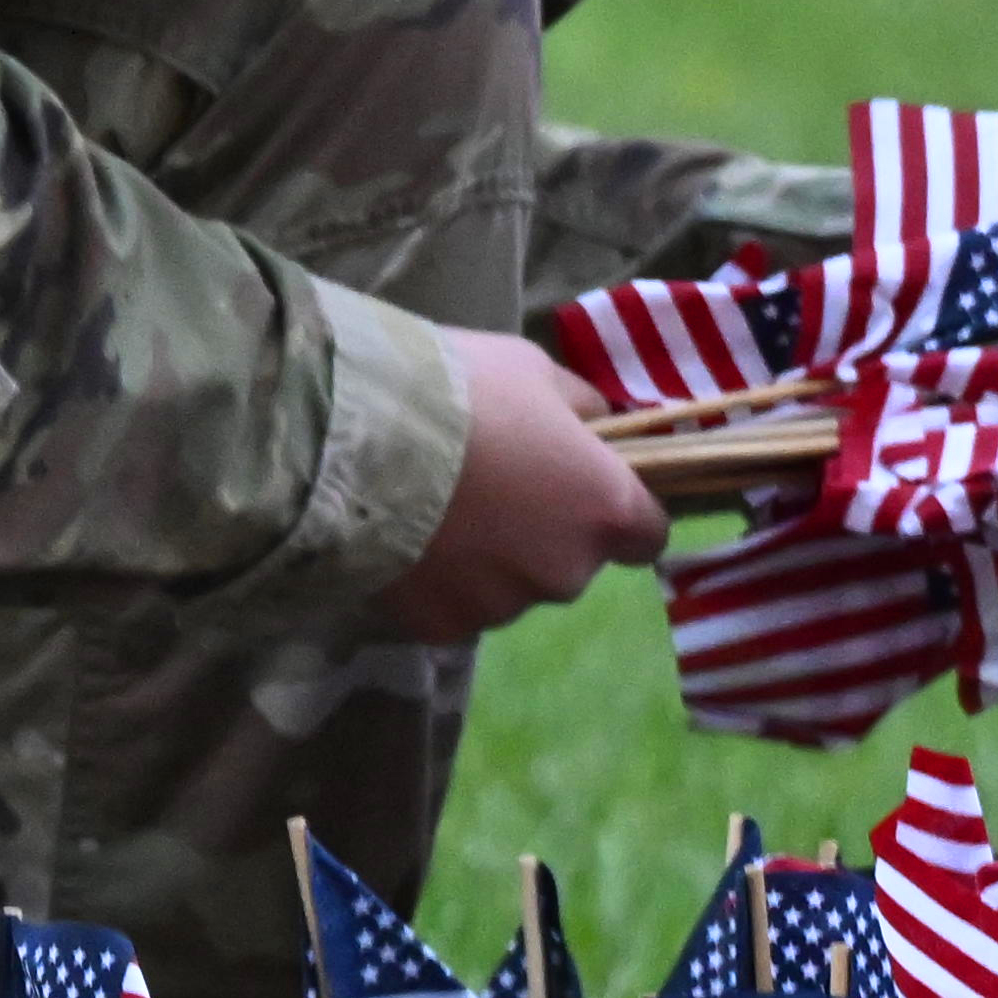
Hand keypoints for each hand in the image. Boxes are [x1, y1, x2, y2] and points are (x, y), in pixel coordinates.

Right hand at [392, 325, 670, 641]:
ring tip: (434, 516)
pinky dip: (436, 584)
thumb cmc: (459, 391)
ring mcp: (502, 606)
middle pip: (569, 563)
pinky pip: (452, 607)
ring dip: (486, 563)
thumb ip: (575, 408)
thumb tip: (589, 425)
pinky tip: (403, 543)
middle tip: (487, 491)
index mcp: (605, 509)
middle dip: (541, 536)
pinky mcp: (441, 627)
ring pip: (507, 589)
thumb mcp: (532, 370)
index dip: (613, 512)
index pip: (645, 535)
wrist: (353, 439)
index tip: (577, 488)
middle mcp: (566, 571)